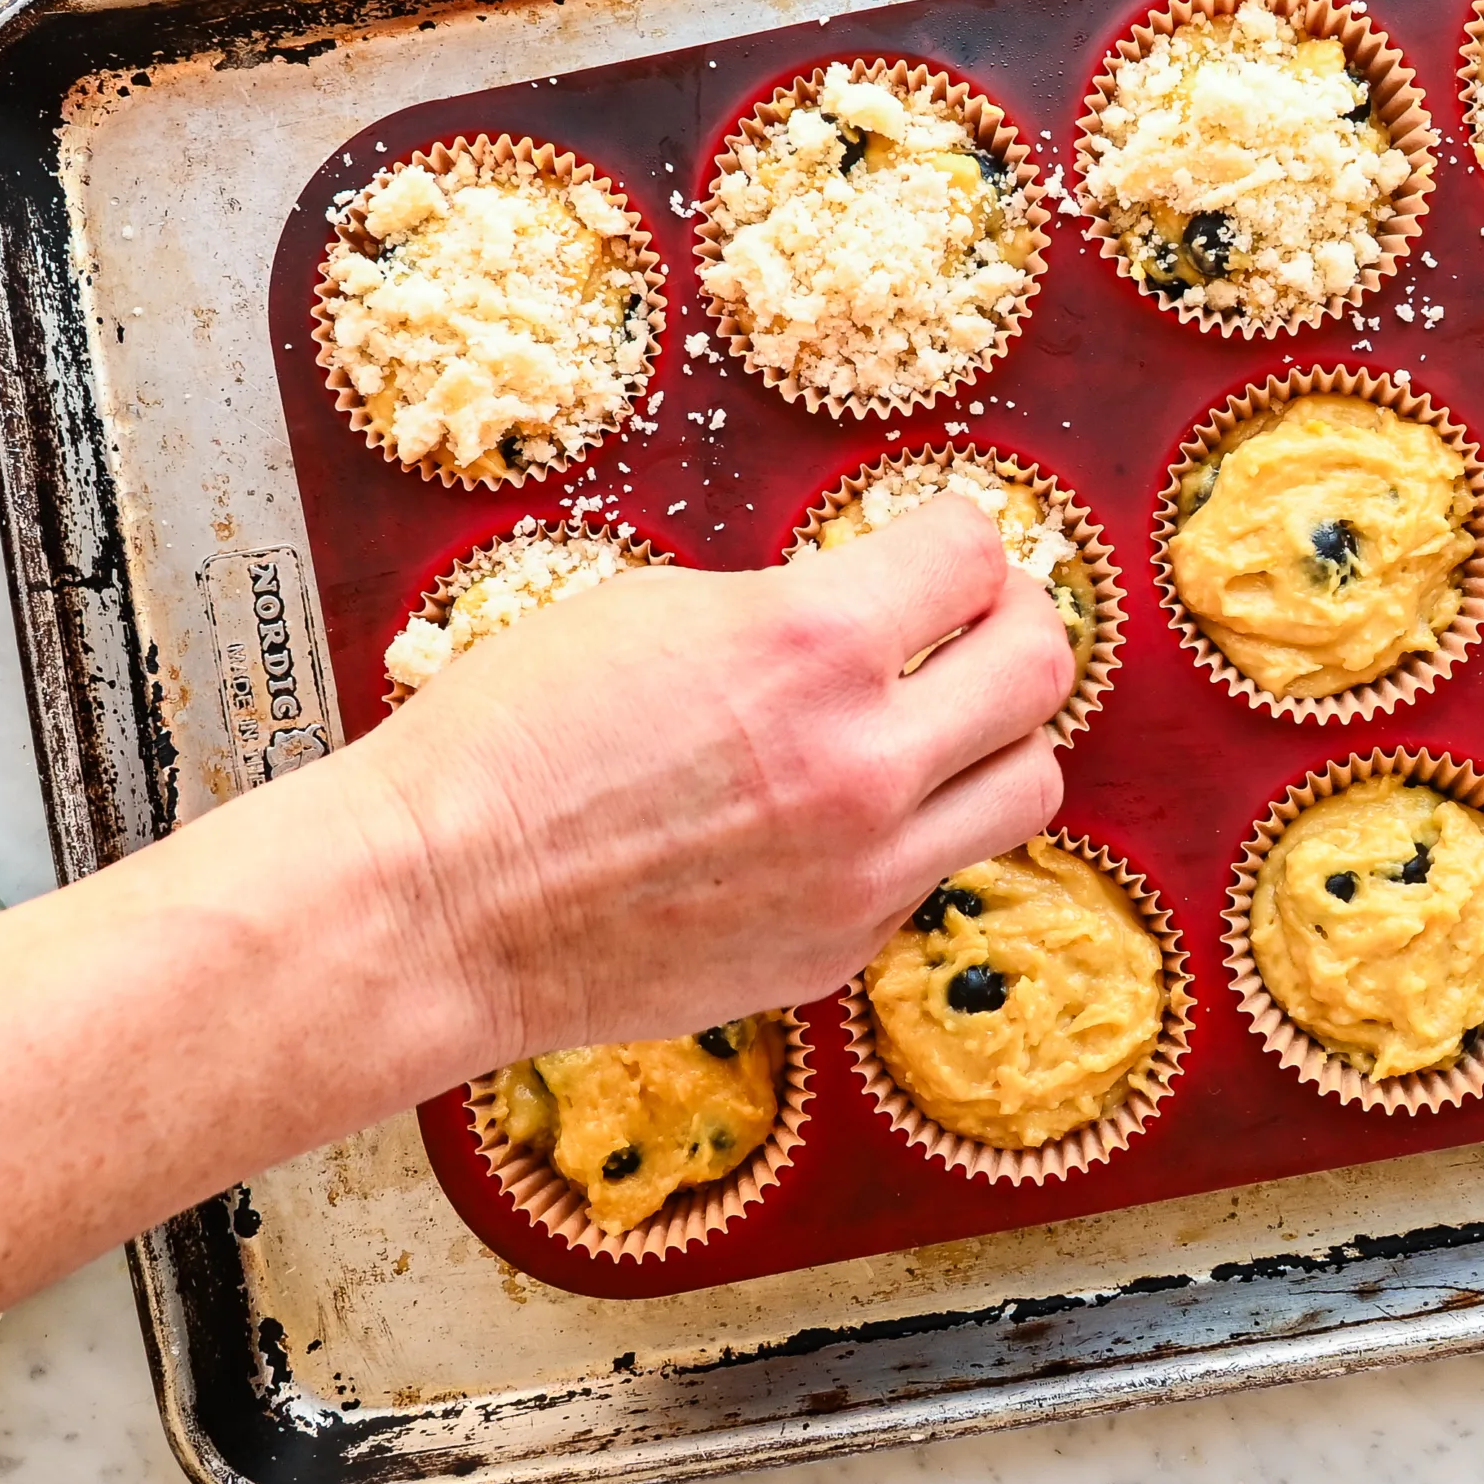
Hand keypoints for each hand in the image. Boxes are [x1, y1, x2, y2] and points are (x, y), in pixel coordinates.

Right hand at [341, 496, 1072, 1061]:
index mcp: (813, 645)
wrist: (443, 903)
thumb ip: (796, 608)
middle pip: (1041, 669)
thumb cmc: (513, 739)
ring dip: (995, 739)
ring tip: (937, 723)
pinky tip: (847, 814)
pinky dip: (916, 832)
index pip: (972, 552)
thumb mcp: (658, 610)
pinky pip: (937, 870)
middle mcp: (864, 762)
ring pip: (1028, 786)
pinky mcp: (842, 947)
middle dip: (1013, 622)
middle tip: (973, 620)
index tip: (938, 547)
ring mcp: (865, 870)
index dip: (956, 536)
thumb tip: (881, 609)